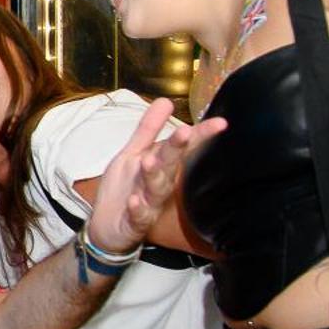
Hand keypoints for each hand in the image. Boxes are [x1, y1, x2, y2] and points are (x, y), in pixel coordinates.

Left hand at [85, 98, 225, 253]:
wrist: (107, 228)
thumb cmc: (125, 188)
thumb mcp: (134, 153)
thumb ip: (149, 129)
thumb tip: (166, 100)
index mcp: (160, 165)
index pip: (183, 147)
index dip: (201, 135)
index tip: (221, 123)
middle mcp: (158, 183)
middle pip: (170, 164)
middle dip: (177, 149)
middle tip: (186, 132)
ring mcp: (148, 204)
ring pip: (155, 189)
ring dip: (155, 175)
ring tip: (150, 160)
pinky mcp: (134, 223)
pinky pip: (138, 216)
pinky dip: (138, 209)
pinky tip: (135, 201)